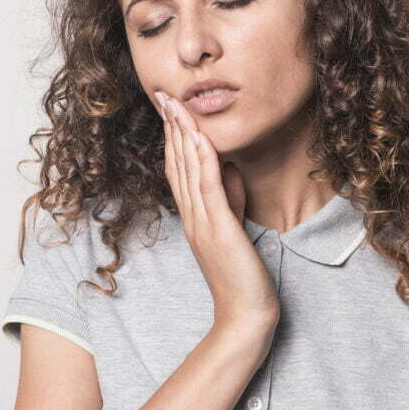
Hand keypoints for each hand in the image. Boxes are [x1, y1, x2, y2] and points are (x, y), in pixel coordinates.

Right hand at [154, 91, 279, 343]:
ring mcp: (202, 222)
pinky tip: (197, 135)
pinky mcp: (218, 228)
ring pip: (187, 169)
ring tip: (175, 104)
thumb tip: (232, 169)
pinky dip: (201, 158)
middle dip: (170, 126)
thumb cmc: (243, 277)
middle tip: (163, 94)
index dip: (173, 136)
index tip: (170, 108)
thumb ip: (231, 199)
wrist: (245, 315)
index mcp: (194, 217)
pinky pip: (207, 186)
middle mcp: (192, 216)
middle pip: (176, 163)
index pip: (178, 169)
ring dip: (180, 133)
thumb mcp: (236, 229)